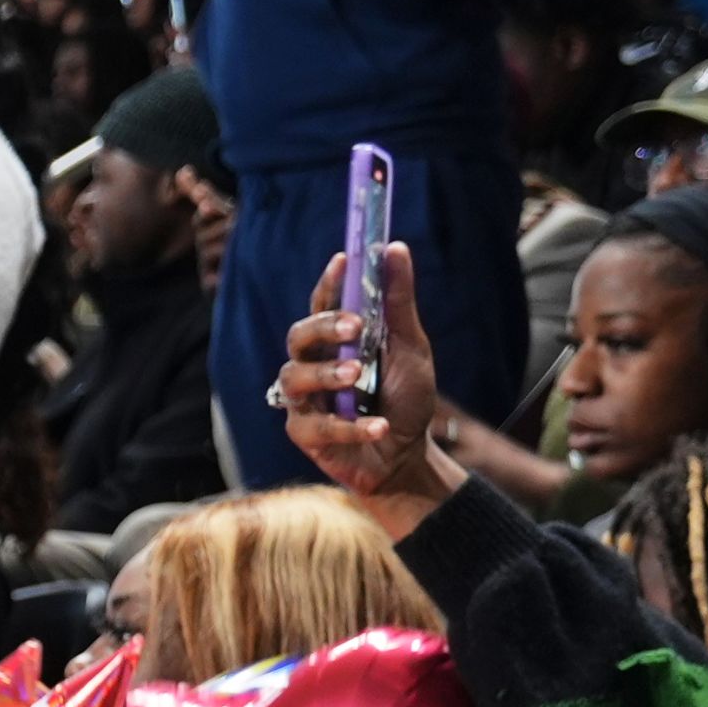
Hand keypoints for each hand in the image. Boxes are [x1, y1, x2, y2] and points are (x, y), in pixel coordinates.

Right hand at [278, 244, 464, 534]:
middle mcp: (312, 364)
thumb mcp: (411, 349)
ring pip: (296, 377)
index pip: (322, 304)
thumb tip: (396, 248)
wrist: (408, 458)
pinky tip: (380, 427)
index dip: (328, 282)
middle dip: (323, 328)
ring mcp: (304, 400)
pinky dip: (351, 426)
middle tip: (353, 326)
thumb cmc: (406, 400)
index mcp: (335, 341)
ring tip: (358, 377)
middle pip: (298, 336)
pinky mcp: (304, 434)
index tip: (343, 260)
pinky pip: (317, 425)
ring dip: (328, 374)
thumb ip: (398, 304)